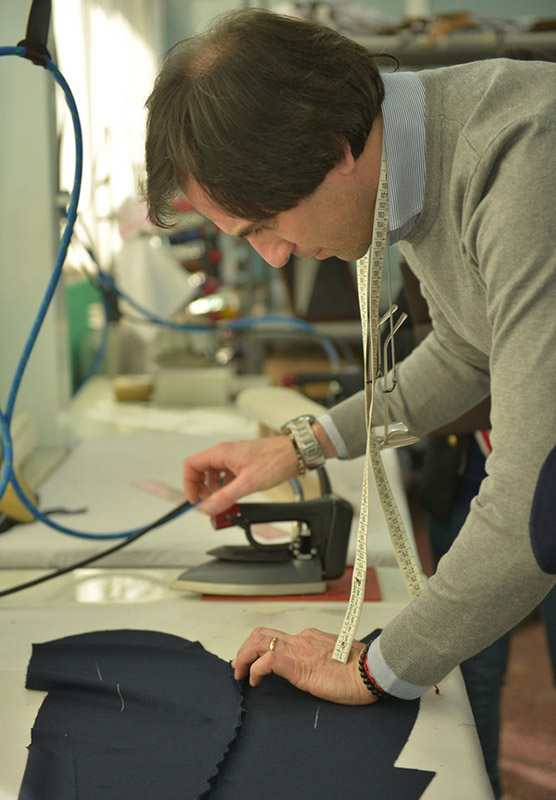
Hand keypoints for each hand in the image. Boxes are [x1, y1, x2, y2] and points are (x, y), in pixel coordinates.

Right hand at [183, 436, 298, 513]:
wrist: (293, 454)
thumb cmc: (274, 461)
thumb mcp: (247, 483)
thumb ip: (225, 497)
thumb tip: (208, 508)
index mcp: (221, 453)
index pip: (192, 465)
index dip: (189, 483)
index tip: (195, 499)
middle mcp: (225, 453)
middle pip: (201, 470)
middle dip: (203, 488)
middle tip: (211, 502)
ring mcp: (234, 457)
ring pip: (214, 473)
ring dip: (215, 488)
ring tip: (224, 500)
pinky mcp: (242, 463)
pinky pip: (227, 474)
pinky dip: (226, 486)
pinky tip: (234, 494)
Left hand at [231, 626, 378, 705]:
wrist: (371, 671)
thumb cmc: (361, 669)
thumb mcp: (337, 658)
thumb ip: (322, 657)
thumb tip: (317, 666)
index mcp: (310, 638)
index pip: (277, 636)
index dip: (260, 647)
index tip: (253, 662)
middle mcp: (301, 639)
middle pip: (262, 634)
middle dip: (245, 649)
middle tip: (239, 667)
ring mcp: (298, 650)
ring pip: (259, 642)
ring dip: (244, 657)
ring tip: (240, 674)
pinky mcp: (298, 666)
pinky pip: (267, 661)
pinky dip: (255, 670)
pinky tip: (255, 681)